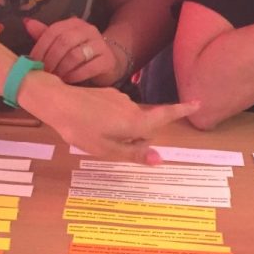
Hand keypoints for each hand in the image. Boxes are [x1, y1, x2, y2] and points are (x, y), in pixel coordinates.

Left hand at [20, 72, 198, 162]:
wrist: (55, 101)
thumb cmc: (81, 129)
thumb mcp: (107, 149)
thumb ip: (134, 153)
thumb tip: (160, 159)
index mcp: (135, 122)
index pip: (165, 115)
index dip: (182, 110)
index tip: (198, 103)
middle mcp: (132, 108)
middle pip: (146, 125)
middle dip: (138, 136)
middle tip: (113, 146)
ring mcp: (120, 99)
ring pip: (131, 119)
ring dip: (122, 129)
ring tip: (97, 134)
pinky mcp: (108, 94)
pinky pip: (118, 111)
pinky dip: (112, 119)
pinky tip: (92, 122)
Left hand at [25, 17, 122, 85]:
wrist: (109, 63)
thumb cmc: (81, 53)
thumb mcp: (62, 43)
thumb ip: (45, 35)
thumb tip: (27, 23)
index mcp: (74, 23)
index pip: (53, 31)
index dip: (41, 47)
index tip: (33, 62)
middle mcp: (88, 30)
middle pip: (64, 42)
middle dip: (51, 59)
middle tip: (45, 73)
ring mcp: (100, 45)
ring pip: (75, 55)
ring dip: (62, 69)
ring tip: (56, 78)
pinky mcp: (108, 60)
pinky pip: (89, 68)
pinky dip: (75, 75)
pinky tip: (69, 81)